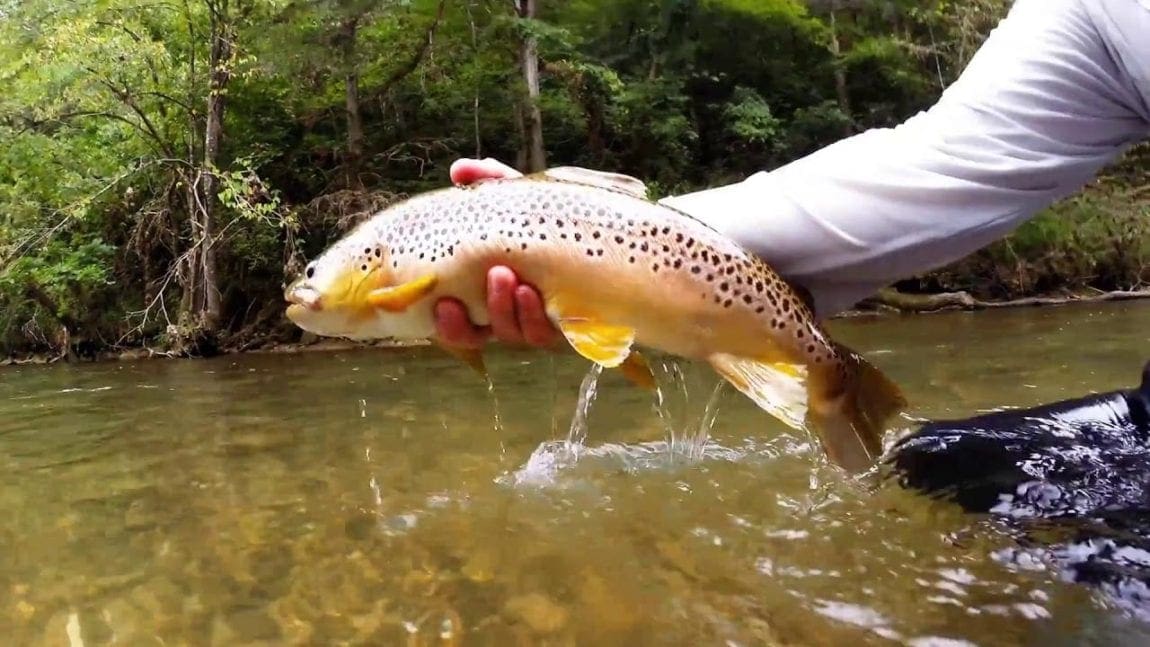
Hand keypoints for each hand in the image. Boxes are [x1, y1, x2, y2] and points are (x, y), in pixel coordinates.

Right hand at [433, 158, 561, 348]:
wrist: (607, 229)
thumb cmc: (553, 219)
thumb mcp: (521, 199)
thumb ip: (489, 183)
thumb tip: (458, 170)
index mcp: (489, 294)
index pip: (461, 323)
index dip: (449, 324)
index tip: (443, 303)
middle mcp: (511, 315)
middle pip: (483, 333)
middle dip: (474, 317)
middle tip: (487, 277)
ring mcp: (540, 322)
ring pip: (516, 333)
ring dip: (508, 309)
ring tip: (510, 277)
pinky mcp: (570, 326)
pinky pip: (550, 333)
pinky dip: (538, 315)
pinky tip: (534, 292)